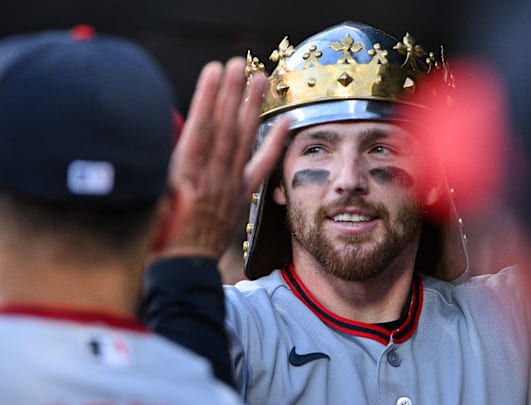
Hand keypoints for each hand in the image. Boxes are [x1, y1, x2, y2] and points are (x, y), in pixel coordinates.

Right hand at [158, 57, 289, 258]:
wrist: (182, 268)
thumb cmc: (157, 235)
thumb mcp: (150, 198)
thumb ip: (164, 166)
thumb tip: (174, 132)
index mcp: (184, 176)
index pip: (199, 128)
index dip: (207, 98)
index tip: (214, 71)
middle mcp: (211, 177)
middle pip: (224, 128)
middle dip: (232, 93)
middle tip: (240, 64)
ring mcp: (229, 186)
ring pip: (242, 140)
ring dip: (251, 108)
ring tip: (261, 80)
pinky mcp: (241, 196)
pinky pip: (261, 167)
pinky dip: (274, 144)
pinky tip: (284, 122)